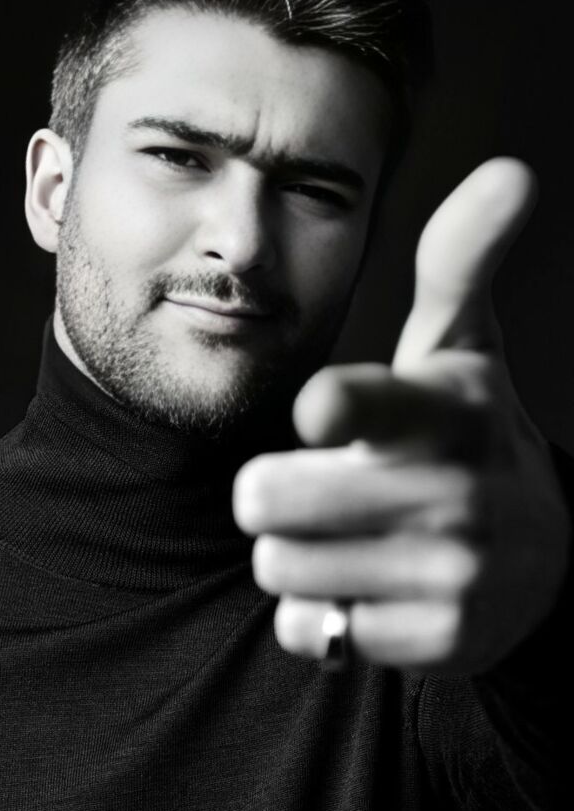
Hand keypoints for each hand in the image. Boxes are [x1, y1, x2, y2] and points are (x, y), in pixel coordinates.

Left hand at [233, 158, 571, 673]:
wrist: (542, 555)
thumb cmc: (469, 435)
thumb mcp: (462, 349)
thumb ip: (461, 263)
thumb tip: (512, 170)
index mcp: (445, 411)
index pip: (360, 406)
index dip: (330, 412)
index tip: (320, 415)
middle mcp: (453, 495)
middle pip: (268, 500)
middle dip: (270, 493)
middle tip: (306, 483)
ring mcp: (448, 575)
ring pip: (280, 568)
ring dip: (291, 552)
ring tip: (340, 533)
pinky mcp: (436, 641)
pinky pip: (309, 631)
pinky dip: (318, 612)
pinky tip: (363, 585)